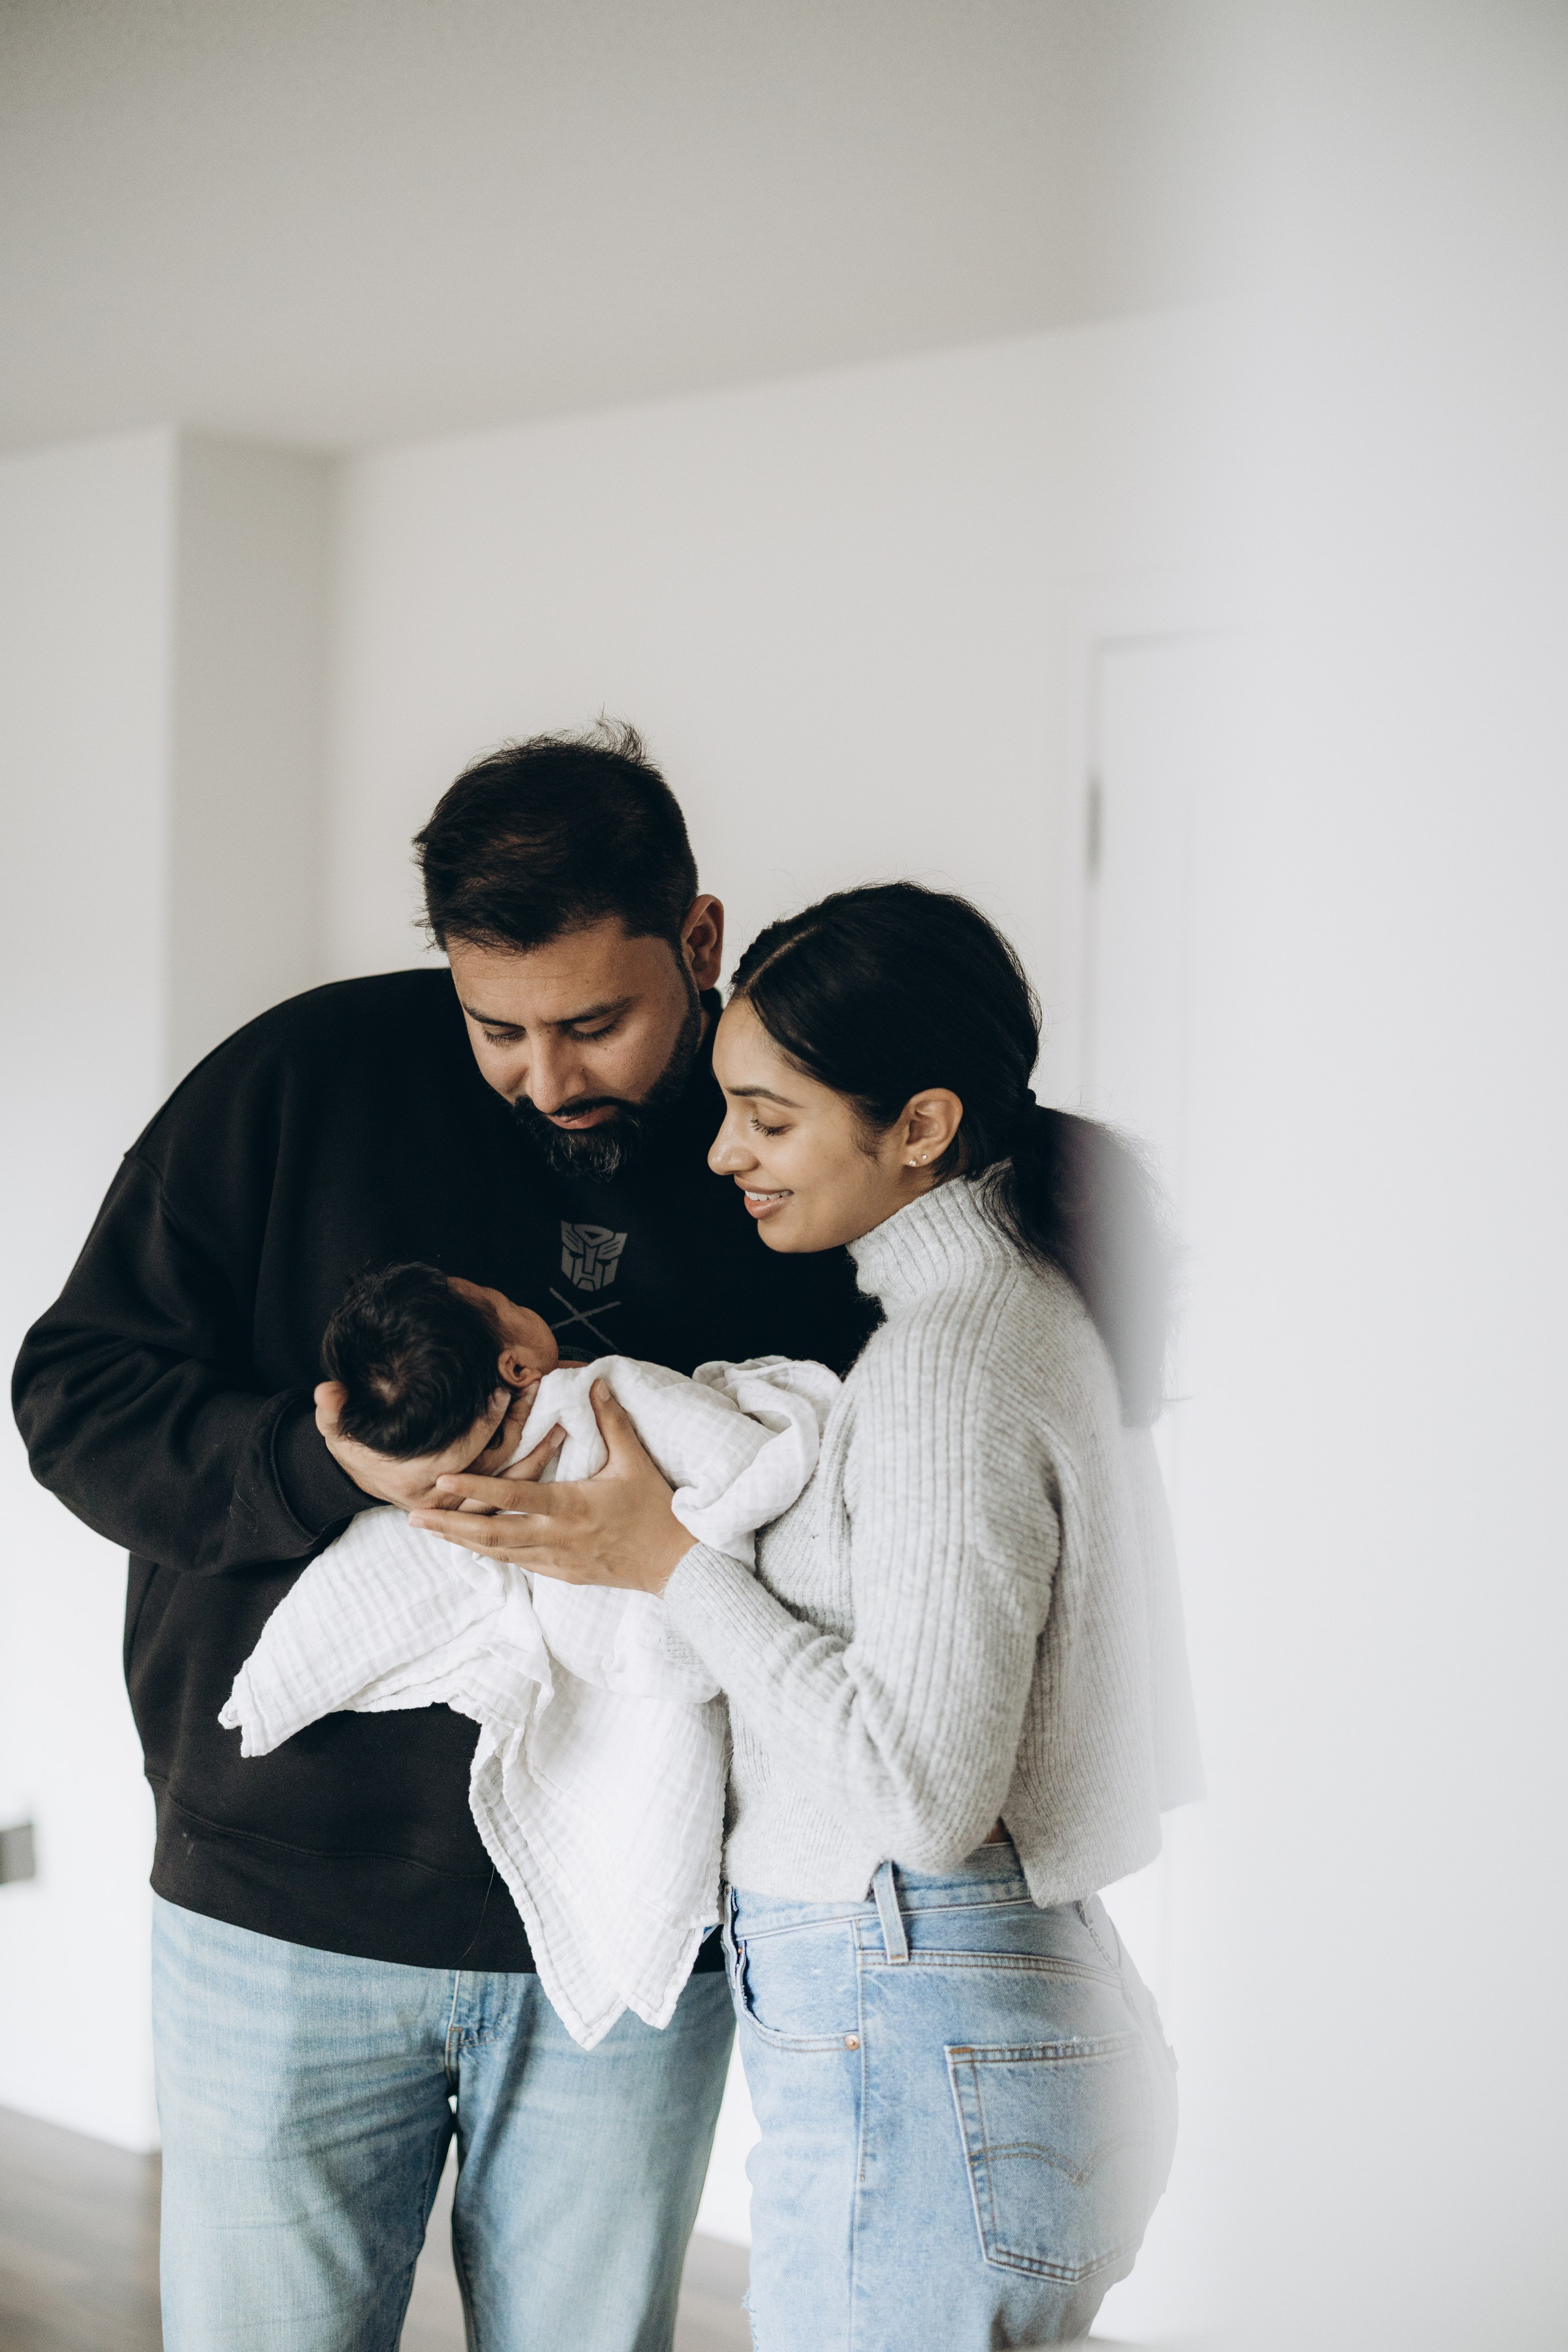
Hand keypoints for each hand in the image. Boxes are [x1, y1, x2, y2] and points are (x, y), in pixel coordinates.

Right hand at [315, 1380, 554, 1512]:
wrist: (363, 1476)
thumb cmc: (355, 1447)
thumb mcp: (336, 1429)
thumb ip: (332, 1410)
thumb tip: (327, 1389)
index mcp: (414, 1482)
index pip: (459, 1454)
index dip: (482, 1425)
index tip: (502, 1393)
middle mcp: (442, 1500)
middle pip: (493, 1469)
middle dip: (519, 1430)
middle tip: (538, 1393)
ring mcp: (462, 1507)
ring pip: (509, 1489)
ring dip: (537, 1455)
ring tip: (561, 1424)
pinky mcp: (474, 1507)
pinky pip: (512, 1495)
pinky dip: (533, 1471)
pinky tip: (552, 1446)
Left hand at [409, 1380, 695, 1594]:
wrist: (677, 1564)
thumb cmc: (656, 1511)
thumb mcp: (635, 1462)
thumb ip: (611, 1421)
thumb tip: (594, 1384)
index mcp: (571, 1507)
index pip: (513, 1497)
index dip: (475, 1490)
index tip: (442, 1481)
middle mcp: (556, 1537)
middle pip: (491, 1534)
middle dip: (450, 1525)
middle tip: (414, 1516)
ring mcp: (558, 1561)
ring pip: (499, 1553)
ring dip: (463, 1541)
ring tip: (432, 1531)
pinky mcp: (564, 1575)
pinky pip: (519, 1564)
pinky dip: (492, 1554)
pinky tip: (474, 1547)